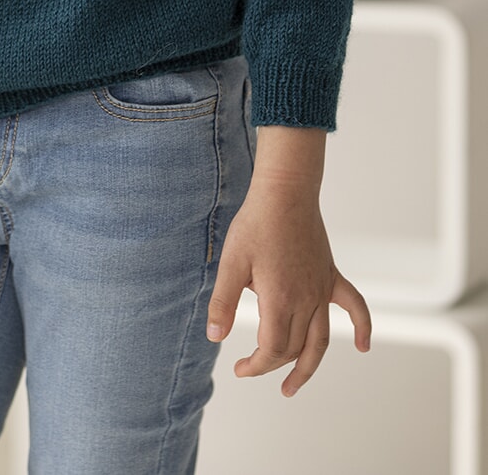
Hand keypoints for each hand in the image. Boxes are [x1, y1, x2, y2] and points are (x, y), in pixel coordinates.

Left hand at [206, 133, 370, 395]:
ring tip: (293, 386)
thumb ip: (223, 302)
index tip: (239, 367)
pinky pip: (354, 306)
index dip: (256, 365)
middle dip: (272, 365)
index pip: (273, 349)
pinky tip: (363, 346)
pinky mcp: (330, 275)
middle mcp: (306, 300)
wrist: (285, 192)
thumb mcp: (231, 262)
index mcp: (280, 300)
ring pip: (320, 339)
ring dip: (309, 366)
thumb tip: (215, 337)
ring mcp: (321, 289)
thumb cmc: (256, 224)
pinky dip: (362, 327)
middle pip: (294, 348)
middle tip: (250, 368)